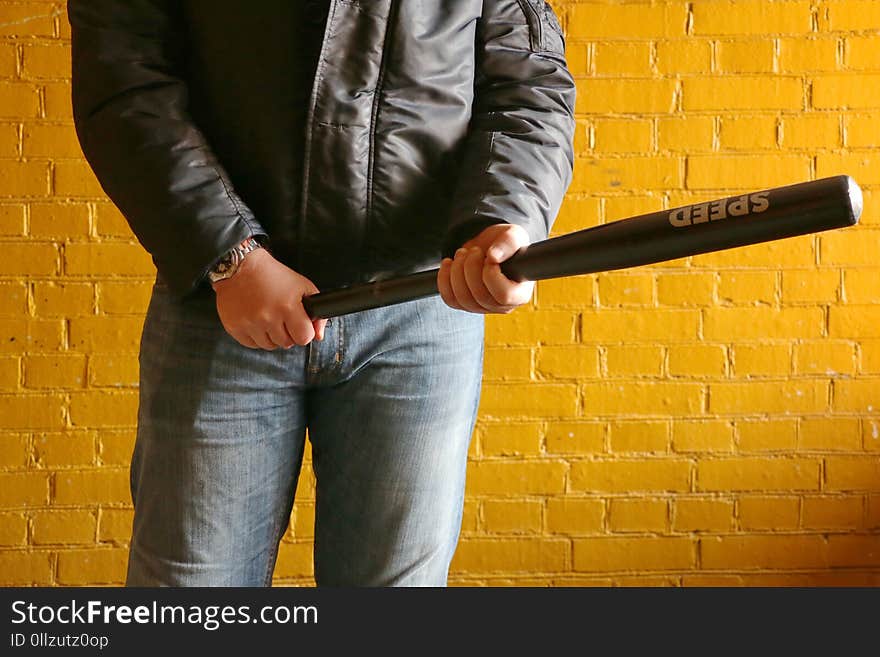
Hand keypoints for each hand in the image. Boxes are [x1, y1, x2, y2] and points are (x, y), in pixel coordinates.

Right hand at [212, 248, 326, 349]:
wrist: (239, 267)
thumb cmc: (272, 275)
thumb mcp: (302, 286)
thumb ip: (316, 311)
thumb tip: (318, 336)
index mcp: (287, 306)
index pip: (304, 338)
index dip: (304, 332)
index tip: (300, 324)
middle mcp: (268, 317)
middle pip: (287, 343)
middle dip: (288, 332)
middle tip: (282, 317)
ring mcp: (250, 324)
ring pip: (270, 346)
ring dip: (272, 335)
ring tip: (268, 317)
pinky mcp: (235, 328)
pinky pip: (252, 345)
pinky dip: (256, 336)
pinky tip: (256, 320)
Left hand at [437, 223, 534, 313]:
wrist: (489, 246)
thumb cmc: (505, 244)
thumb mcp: (513, 235)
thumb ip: (508, 243)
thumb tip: (494, 256)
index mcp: (520, 293)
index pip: (504, 295)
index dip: (491, 275)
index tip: (489, 257)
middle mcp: (502, 306)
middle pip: (480, 296)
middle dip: (471, 267)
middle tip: (473, 250)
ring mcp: (482, 308)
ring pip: (462, 298)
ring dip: (456, 271)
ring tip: (462, 253)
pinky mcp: (465, 305)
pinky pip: (449, 299)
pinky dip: (444, 279)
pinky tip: (448, 263)